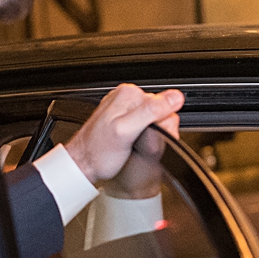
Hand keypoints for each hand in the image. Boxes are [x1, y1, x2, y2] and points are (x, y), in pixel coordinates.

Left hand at [66, 84, 182, 191]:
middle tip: (137, 142)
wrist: (83, 164)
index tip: (147, 137)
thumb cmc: (98, 152)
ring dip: (149, 135)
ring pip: (154, 120)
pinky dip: (143, 136)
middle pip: (160, 111)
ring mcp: (125, 107)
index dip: (162, 125)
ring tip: (133, 143)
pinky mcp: (125, 118)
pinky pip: (145, 125)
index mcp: (129, 93)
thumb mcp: (126, 131)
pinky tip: (132, 143)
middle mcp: (127, 96)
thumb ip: (151, 112)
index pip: (164, 104)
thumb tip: (175, 97)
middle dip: (155, 130)